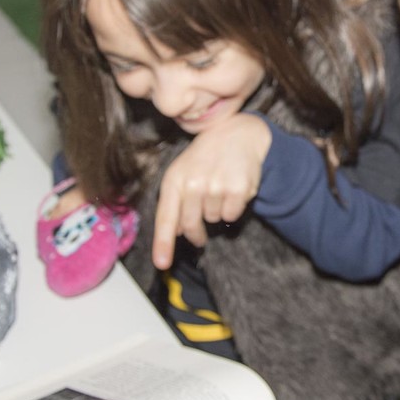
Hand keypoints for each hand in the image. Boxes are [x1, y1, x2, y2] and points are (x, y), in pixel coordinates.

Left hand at [152, 114, 271, 268]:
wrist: (237, 135)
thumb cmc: (205, 159)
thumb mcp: (182, 173)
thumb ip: (175, 203)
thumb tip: (178, 233)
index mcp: (174, 179)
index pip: (166, 217)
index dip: (163, 243)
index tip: (161, 264)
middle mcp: (193, 183)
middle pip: (191, 226)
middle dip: (196, 234)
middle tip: (199, 235)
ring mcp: (216, 186)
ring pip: (214, 220)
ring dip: (216, 210)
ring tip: (218, 187)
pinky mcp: (238, 189)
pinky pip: (231, 215)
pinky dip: (232, 207)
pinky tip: (231, 188)